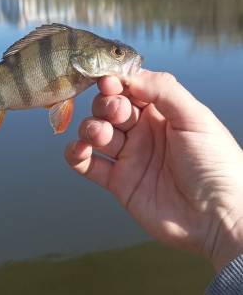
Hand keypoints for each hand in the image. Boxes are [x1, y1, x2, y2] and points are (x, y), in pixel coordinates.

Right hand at [65, 71, 242, 271]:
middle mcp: (144, 132)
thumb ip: (163, 90)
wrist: (218, 217)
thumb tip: (128, 77)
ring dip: (91, 128)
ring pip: (96, 133)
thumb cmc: (215, 164)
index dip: (116, 82)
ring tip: (101, 135)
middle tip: (117, 113)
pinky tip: (80, 150)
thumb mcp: (195, 117)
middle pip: (109, 108)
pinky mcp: (119, 183)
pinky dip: (76, 154)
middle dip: (105, 105)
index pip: (131, 88)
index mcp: (164, 112)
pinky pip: (88, 164)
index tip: (108, 81)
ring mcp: (131, 157)